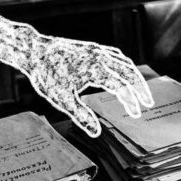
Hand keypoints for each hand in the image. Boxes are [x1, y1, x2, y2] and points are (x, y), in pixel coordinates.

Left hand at [24, 35, 153, 136]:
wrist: (33, 50)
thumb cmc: (46, 75)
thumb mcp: (61, 99)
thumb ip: (81, 115)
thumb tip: (96, 132)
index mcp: (95, 69)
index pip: (121, 86)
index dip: (131, 101)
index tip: (136, 113)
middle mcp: (100, 57)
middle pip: (129, 71)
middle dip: (140, 88)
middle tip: (147, 103)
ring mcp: (97, 50)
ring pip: (124, 61)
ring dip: (134, 76)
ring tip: (139, 91)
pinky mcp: (92, 47)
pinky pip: (115, 55)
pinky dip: (124, 65)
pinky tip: (123, 73)